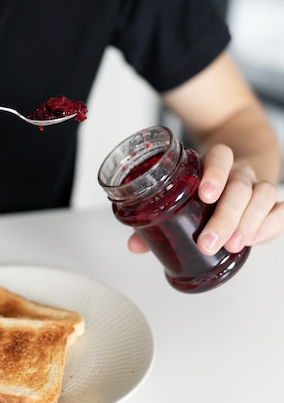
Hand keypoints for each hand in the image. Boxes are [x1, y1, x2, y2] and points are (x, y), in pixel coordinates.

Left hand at [128, 143, 283, 254]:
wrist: (244, 161)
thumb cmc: (208, 184)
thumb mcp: (184, 191)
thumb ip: (160, 216)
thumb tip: (134, 245)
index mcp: (216, 162)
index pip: (220, 156)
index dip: (214, 174)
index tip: (204, 195)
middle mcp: (240, 171)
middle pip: (240, 185)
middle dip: (226, 216)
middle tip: (209, 242)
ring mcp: (258, 185)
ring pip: (263, 195)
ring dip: (249, 222)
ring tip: (233, 245)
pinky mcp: (271, 204)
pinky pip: (281, 210)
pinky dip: (271, 224)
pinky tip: (256, 239)